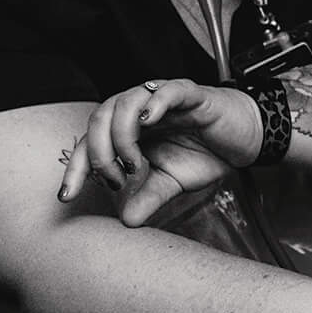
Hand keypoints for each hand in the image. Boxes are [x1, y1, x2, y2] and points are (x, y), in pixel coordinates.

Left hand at [58, 78, 261, 226]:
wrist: (245, 139)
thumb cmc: (205, 152)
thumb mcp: (173, 183)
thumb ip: (148, 197)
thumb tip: (126, 221)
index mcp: (129, 130)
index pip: (91, 143)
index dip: (76, 169)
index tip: (67, 196)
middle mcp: (140, 111)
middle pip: (99, 118)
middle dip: (99, 153)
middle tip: (117, 180)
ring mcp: (162, 100)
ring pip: (125, 101)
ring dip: (122, 136)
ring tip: (137, 163)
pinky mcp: (191, 94)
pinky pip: (166, 91)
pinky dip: (154, 104)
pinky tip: (151, 121)